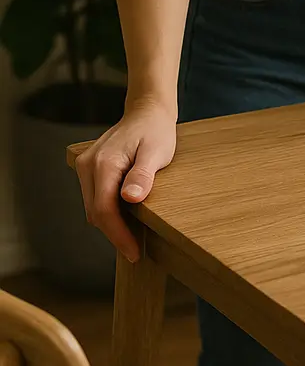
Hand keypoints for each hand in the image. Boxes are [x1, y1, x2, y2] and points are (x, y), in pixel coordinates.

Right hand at [75, 98, 176, 261]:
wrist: (147, 112)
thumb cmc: (156, 132)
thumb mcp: (156, 152)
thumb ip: (143, 175)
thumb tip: (130, 198)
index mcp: (103, 164)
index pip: (104, 210)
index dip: (118, 235)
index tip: (133, 253)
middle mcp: (88, 166)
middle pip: (95, 212)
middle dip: (114, 234)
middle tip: (135, 252)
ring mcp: (86, 167)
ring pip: (93, 207)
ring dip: (110, 225)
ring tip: (132, 240)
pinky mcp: (90, 169)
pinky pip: (95, 198)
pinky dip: (108, 212)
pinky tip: (124, 220)